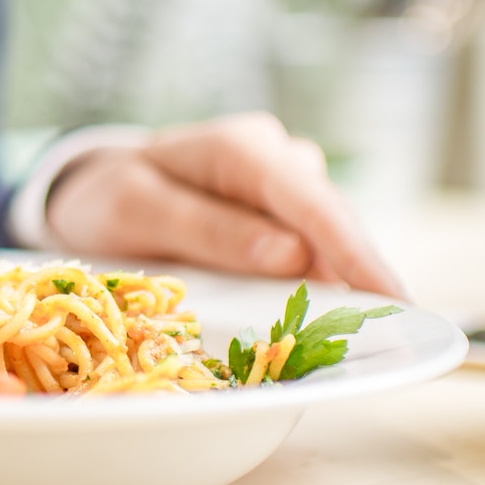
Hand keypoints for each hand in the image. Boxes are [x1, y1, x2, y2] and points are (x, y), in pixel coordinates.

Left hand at [43, 112, 404, 298]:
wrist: (91, 190)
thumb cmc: (107, 199)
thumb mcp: (136, 211)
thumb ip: (209, 230)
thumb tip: (291, 255)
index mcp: (239, 148)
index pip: (310, 201)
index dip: (354, 252)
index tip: (393, 299)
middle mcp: (273, 156)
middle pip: (331, 220)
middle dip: (360, 275)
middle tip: (390, 335)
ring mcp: (281, 183)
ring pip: (327, 236)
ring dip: (340, 282)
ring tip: (357, 334)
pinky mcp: (280, 212)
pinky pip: (311, 247)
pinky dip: (318, 282)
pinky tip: (324, 317)